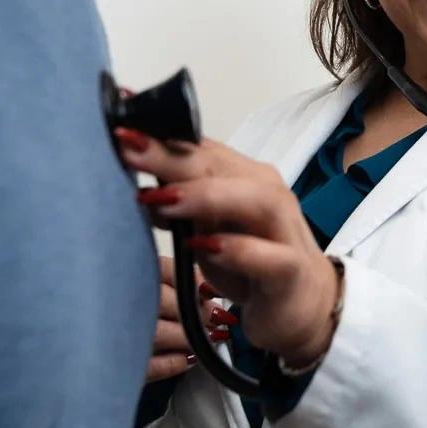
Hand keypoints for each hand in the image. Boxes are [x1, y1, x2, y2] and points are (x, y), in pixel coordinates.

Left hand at [116, 129, 341, 368]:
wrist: (306, 306)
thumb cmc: (253, 265)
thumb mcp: (208, 232)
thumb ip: (179, 207)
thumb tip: (138, 188)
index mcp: (245, 179)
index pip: (200, 148)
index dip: (161, 134)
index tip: (120, 120)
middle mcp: (268, 195)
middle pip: (220, 167)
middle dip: (172, 155)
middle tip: (127, 147)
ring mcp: (283, 231)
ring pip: (254, 199)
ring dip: (205, 195)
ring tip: (161, 199)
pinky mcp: (290, 271)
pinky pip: (268, 255)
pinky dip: (237, 249)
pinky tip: (204, 247)